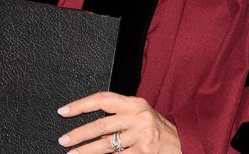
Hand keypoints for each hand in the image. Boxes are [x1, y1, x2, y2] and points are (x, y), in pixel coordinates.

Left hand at [57, 92, 180, 152]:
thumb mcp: (140, 113)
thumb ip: (119, 115)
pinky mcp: (144, 151)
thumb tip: (93, 126)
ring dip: (87, 151)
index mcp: (133, 103)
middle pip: (101, 124)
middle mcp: (137, 116)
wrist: (185, 141)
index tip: (64, 111)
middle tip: (64, 140)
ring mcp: (141, 135)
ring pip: (107, 144)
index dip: (80, 105)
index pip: (101, 99)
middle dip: (79, 134)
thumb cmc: (157, 127)